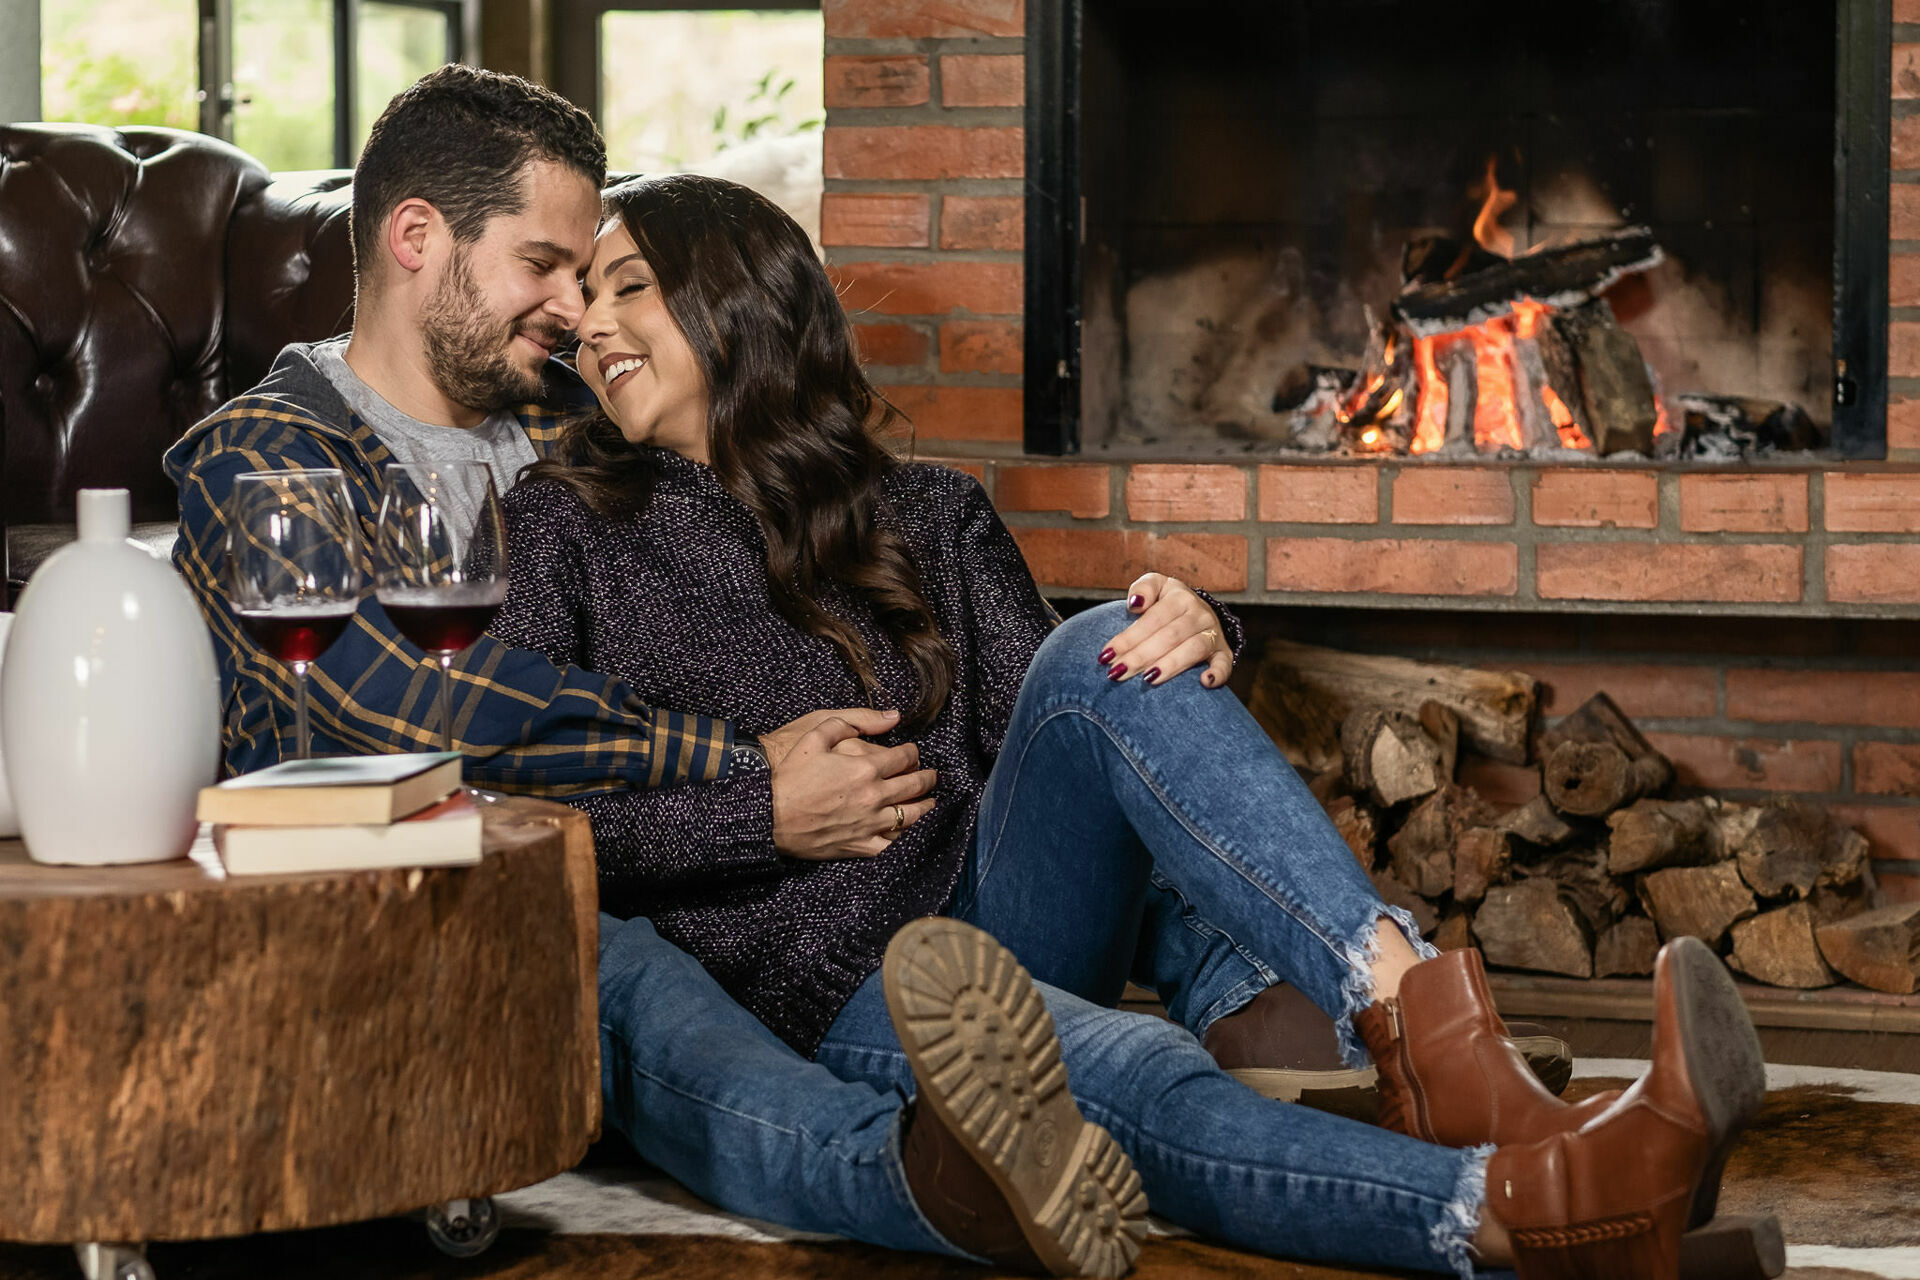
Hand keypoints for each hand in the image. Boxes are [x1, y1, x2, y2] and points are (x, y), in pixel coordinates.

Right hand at [765, 714, 937, 859]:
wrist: (767, 814)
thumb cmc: (789, 774)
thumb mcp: (815, 734)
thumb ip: (853, 721)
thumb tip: (891, 716)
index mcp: (865, 767)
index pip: (905, 758)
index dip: (913, 753)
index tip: (913, 752)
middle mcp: (874, 795)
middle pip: (914, 786)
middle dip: (927, 778)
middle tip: (931, 776)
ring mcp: (869, 822)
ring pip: (911, 816)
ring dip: (925, 806)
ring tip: (930, 802)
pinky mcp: (859, 845)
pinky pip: (891, 844)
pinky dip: (905, 838)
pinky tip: (909, 832)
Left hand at [1099, 573, 1232, 688]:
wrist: (1198, 613)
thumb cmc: (1166, 603)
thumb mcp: (1156, 586)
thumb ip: (1143, 588)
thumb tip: (1134, 604)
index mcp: (1180, 596)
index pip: (1152, 619)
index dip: (1129, 637)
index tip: (1107, 655)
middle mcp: (1200, 613)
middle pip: (1169, 636)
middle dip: (1141, 656)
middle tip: (1117, 673)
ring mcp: (1213, 633)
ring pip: (1194, 649)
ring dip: (1171, 665)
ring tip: (1149, 679)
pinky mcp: (1223, 653)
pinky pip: (1224, 664)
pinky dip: (1218, 673)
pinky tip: (1204, 682)